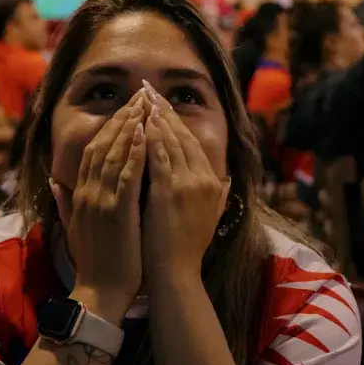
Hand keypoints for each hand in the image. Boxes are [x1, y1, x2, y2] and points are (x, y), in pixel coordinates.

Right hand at [49, 90, 147, 323]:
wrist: (99, 292)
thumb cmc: (94, 262)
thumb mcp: (74, 227)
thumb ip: (65, 202)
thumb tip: (55, 182)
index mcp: (80, 195)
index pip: (93, 151)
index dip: (109, 126)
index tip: (125, 108)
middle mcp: (88, 192)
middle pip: (103, 145)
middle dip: (122, 118)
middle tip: (139, 95)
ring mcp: (101, 201)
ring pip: (114, 155)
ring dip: (129, 127)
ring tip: (144, 105)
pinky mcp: (117, 212)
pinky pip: (126, 175)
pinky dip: (135, 153)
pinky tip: (145, 134)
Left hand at [141, 82, 228, 281]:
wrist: (176, 274)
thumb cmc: (186, 250)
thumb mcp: (209, 219)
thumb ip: (219, 197)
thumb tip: (225, 180)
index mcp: (213, 184)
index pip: (193, 142)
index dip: (176, 121)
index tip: (161, 104)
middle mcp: (205, 179)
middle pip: (182, 135)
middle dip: (163, 111)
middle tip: (148, 90)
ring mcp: (188, 184)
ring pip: (170, 141)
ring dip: (154, 117)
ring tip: (141, 98)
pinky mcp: (170, 191)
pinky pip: (158, 156)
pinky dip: (148, 137)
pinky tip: (138, 123)